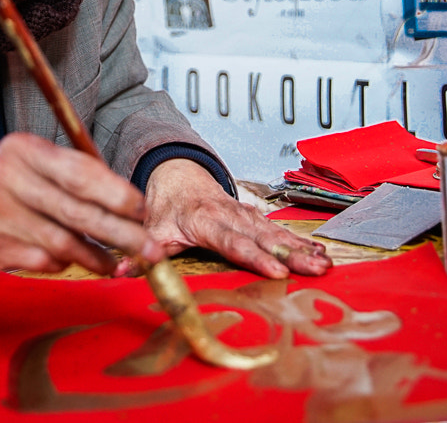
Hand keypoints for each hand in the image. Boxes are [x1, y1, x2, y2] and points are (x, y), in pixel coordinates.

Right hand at [0, 132, 164, 283]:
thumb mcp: (26, 174)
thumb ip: (68, 182)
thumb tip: (127, 205)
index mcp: (20, 148)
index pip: (79, 170)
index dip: (116, 193)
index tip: (141, 210)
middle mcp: (3, 173)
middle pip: (77, 208)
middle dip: (120, 232)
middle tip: (147, 248)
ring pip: (62, 240)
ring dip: (95, 257)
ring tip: (115, 264)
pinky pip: (40, 259)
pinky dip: (61, 265)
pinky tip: (71, 264)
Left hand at [126, 158, 331, 278]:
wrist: (177, 175)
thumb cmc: (166, 206)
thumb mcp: (150, 227)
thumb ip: (141, 251)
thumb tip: (123, 271)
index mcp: (204, 220)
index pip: (233, 242)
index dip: (255, 257)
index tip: (277, 271)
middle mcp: (229, 215)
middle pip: (263, 238)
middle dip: (292, 254)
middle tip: (316, 269)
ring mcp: (244, 214)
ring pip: (276, 232)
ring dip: (302, 248)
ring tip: (324, 263)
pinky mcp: (254, 217)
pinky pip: (279, 229)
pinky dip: (300, 240)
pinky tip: (320, 252)